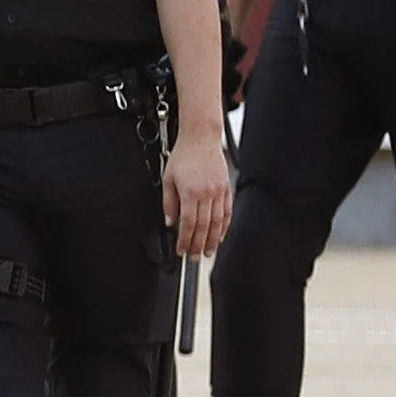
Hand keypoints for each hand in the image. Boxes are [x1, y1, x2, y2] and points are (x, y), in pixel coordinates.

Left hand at [164, 134, 232, 257]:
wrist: (201, 138)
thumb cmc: (183, 156)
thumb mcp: (167, 178)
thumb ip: (169, 202)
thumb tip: (170, 221)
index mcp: (191, 193)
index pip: (189, 224)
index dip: (185, 240)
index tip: (182, 250)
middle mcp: (207, 194)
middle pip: (204, 227)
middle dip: (199, 245)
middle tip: (195, 258)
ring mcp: (220, 192)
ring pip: (218, 222)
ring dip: (214, 240)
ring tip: (209, 252)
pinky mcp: (227, 188)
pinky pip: (228, 212)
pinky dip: (225, 226)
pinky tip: (221, 235)